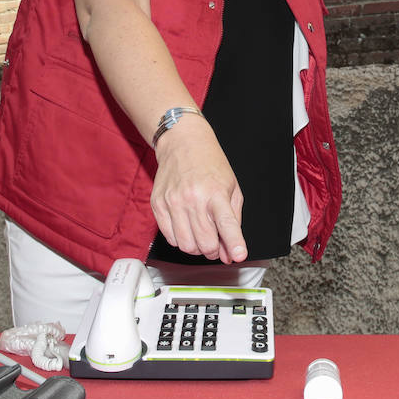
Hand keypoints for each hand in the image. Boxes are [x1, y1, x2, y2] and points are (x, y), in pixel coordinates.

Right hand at [148, 115, 247, 262]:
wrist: (183, 143)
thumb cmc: (210, 164)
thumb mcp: (232, 187)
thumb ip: (234, 220)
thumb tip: (231, 251)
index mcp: (216, 193)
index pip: (227, 224)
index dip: (234, 243)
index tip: (239, 255)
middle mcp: (193, 198)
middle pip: (205, 243)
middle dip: (214, 251)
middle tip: (217, 244)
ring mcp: (173, 202)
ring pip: (186, 245)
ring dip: (197, 248)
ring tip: (202, 236)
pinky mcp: (158, 205)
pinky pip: (170, 238)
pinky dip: (181, 240)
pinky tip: (187, 228)